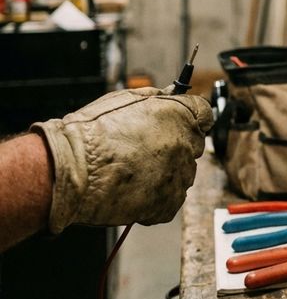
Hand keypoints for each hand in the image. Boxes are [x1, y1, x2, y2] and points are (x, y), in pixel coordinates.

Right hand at [32, 86, 213, 232]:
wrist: (70, 170)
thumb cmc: (91, 133)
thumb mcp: (126, 99)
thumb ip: (157, 98)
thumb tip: (171, 95)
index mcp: (180, 114)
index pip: (205, 115)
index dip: (192, 120)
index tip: (183, 125)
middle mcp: (185, 143)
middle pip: (193, 147)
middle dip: (175, 148)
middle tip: (145, 153)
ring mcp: (178, 175)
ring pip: (182, 175)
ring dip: (165, 174)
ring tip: (133, 173)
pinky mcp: (168, 203)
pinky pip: (171, 201)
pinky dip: (156, 200)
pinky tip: (134, 191)